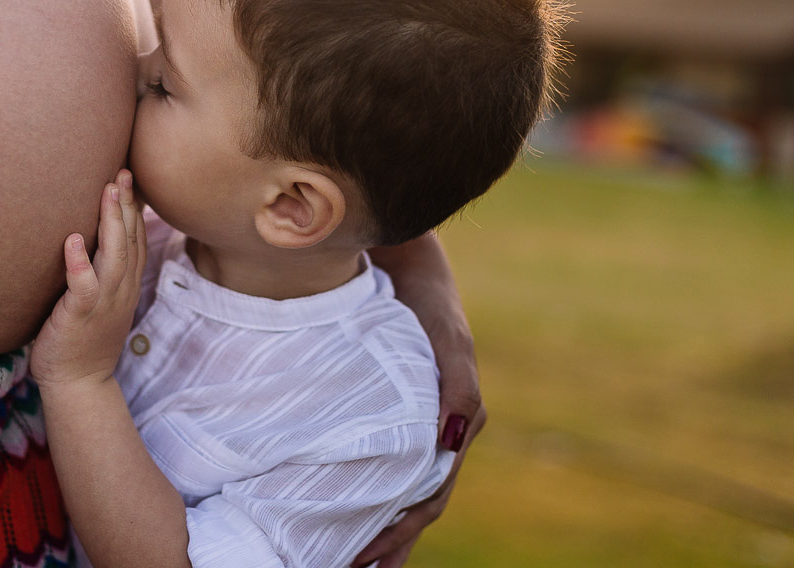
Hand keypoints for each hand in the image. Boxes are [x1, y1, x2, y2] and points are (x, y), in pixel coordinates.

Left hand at [31, 170, 145, 386]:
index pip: (136, 239)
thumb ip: (99, 272)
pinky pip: (83, 286)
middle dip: (127, 204)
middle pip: (130, 240)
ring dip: (111, 221)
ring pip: (114, 255)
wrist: (78, 383)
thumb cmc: (81, 340)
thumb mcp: (100, 301)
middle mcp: (121, 289)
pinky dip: (79, 263)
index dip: (134, 208)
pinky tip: (73, 240)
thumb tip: (84, 240)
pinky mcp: (80, 315)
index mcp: (126, 285)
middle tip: (122, 172)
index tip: (128, 177)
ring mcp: (104, 302)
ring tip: (107, 191)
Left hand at [358, 233, 486, 566]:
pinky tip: (335, 502)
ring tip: (344, 558)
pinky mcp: (383, 406)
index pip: (426, 498)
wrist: (399, 257)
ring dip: (372, 523)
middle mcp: (432, 431)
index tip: (368, 563)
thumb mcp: (448, 340)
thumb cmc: (424, 299)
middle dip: (385, 543)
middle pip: (410, 503)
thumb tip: (452, 445)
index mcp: (452, 427)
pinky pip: (373, 457)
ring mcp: (408, 420)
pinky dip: (359, 486)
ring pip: (390, 486)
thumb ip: (459, 390)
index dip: (399, 534)